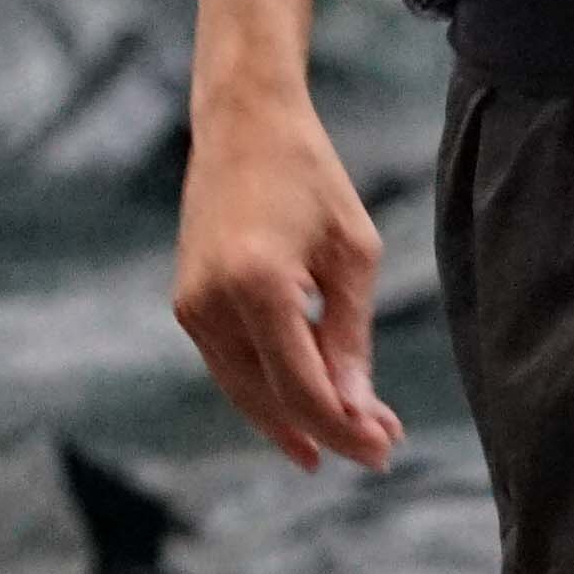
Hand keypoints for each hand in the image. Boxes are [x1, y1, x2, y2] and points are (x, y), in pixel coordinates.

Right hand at [175, 87, 403, 471]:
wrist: (244, 125)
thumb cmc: (310, 178)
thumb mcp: (353, 253)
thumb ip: (351, 336)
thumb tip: (356, 411)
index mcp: (257, 284)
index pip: (302, 388)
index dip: (345, 428)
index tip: (387, 448)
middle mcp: (211, 303)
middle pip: (270, 399)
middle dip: (327, 430)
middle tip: (381, 449)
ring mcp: (191, 307)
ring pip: (245, 392)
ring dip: (298, 418)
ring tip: (354, 433)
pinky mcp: (187, 305)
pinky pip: (232, 367)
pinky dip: (269, 390)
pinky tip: (309, 406)